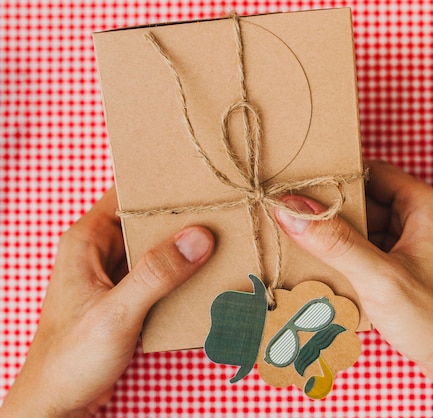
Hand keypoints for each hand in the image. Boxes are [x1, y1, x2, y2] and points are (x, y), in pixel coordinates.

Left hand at [0, 188, 214, 417]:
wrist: (57, 404)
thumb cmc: (70, 359)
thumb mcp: (116, 313)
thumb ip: (156, 274)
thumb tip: (198, 237)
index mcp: (86, 241)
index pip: (126, 195)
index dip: (160, 187)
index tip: (198, 183)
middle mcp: (98, 251)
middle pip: (146, 221)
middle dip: (181, 219)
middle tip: (221, 214)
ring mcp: (112, 274)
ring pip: (154, 248)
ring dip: (183, 249)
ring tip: (220, 242)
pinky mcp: (124, 296)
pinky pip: (156, 274)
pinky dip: (178, 273)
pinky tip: (203, 276)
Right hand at [275, 160, 432, 417]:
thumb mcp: (379, 278)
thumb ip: (334, 241)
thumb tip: (294, 211)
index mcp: (427, 206)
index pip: (372, 173)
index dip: (337, 182)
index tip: (303, 193)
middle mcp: (426, 218)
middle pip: (368, 201)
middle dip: (336, 217)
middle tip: (301, 227)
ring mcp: (420, 244)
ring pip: (370, 228)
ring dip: (343, 240)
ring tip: (314, 253)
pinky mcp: (413, 267)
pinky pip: (376, 250)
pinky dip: (355, 259)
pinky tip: (337, 273)